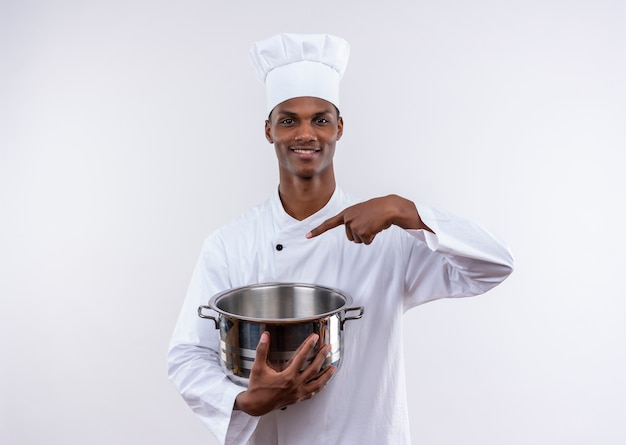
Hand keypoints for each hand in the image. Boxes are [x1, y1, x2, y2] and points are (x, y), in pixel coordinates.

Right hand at [234, 332, 335, 415]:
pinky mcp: (297, 399)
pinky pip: (312, 393)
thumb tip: (265, 336)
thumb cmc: (257, 388)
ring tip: (333, 368)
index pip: (301, 357)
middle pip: (314, 369)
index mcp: (287, 376)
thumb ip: (261, 350)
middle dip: (322, 357)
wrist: (255, 406)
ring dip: (326, 375)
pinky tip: (323, 384)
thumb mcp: (257, 367)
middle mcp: (295, 385)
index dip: (309, 346)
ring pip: (317, 384)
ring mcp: (298, 393)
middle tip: (327, 348)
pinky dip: (319, 387)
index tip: (314, 338)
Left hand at [306, 194, 429, 244]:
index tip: (307, 236)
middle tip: (369, 223)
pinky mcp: (361, 230)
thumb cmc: (378, 210)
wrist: (389, 207)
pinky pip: (366, 242)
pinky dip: (372, 237)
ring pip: (358, 240)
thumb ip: (354, 222)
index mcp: (346, 213)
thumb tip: (356, 238)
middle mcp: (347, 218)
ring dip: (367, 235)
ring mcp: (353, 224)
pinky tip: (376, 227)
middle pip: (350, 237)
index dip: (317, 230)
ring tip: (373, 224)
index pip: (329, 223)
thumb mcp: (362, 213)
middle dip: (361, 234)